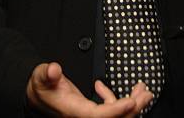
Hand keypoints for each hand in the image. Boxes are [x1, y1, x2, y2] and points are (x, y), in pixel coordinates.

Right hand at [26, 62, 151, 116]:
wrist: (37, 96)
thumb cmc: (41, 87)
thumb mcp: (41, 76)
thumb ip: (47, 73)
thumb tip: (54, 70)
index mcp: (74, 111)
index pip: (98, 116)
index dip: (116, 110)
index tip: (131, 101)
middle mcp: (83, 117)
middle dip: (133, 108)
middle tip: (147, 93)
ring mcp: (88, 116)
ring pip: (115, 116)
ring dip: (131, 103)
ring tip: (142, 89)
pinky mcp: (90, 113)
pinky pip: (109, 110)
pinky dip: (114, 100)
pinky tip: (103, 86)